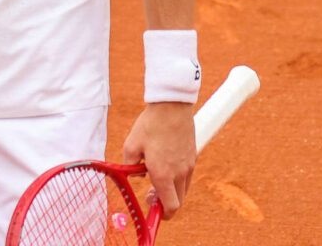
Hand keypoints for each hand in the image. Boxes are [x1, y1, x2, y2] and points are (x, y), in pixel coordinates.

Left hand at [122, 101, 196, 217]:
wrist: (172, 106)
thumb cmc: (150, 126)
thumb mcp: (130, 146)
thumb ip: (129, 167)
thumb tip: (134, 177)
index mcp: (163, 174)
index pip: (171, 207)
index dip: (162, 215)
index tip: (152, 210)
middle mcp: (179, 174)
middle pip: (178, 201)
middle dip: (164, 203)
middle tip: (151, 195)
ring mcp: (188, 166)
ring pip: (183, 189)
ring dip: (172, 191)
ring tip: (157, 178)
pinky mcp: (192, 157)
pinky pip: (187, 177)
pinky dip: (177, 179)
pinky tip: (166, 165)